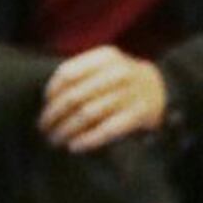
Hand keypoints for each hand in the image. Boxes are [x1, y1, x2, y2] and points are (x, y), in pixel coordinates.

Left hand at [41, 47, 167, 152]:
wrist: (158, 88)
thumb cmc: (119, 79)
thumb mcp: (103, 65)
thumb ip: (79, 74)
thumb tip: (48, 100)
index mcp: (105, 57)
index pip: (67, 74)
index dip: (51, 92)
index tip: (44, 105)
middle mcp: (118, 73)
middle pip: (75, 97)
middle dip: (54, 115)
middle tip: (43, 129)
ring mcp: (130, 94)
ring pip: (88, 115)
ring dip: (66, 130)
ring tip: (55, 139)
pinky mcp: (138, 115)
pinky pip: (107, 130)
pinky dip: (88, 140)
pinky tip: (74, 146)